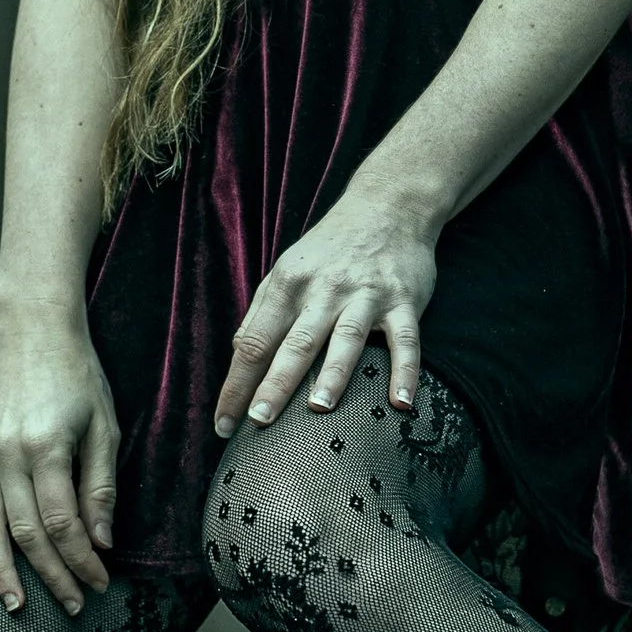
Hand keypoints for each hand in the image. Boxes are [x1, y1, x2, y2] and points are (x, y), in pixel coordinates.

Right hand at [0, 315, 119, 618]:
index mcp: (47, 448)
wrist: (33, 328)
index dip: (82, 561)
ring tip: (15, 603)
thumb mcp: (104, 426)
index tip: (99, 583)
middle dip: (51, 575)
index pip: (63, 523)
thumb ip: (100, 486)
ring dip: (0, 568)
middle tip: (72, 605)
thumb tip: (102, 541)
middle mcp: (7, 454)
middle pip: (27, 532)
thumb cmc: (78, 375)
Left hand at [214, 181, 438, 437]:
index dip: (237, 384)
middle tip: (259, 420)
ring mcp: (366, 295)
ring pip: (347, 337)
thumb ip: (264, 313)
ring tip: (320, 407)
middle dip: (275, 383)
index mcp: (288, 285)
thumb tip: (238, 357)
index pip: (254, 341)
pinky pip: (406, 339)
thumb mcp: (288, 270)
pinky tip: (401, 402)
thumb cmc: (330, 248)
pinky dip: (405, 371)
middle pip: (296, 342)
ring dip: (333, 373)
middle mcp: (324, 289)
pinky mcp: (403, 300)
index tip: (224, 424)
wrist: (387, 206)